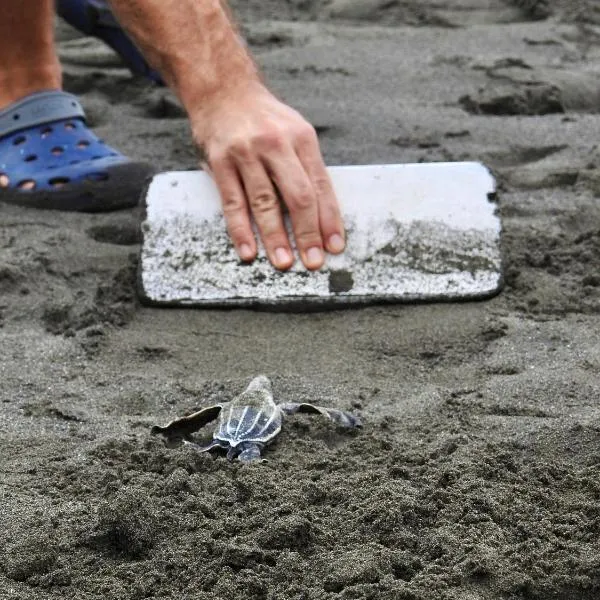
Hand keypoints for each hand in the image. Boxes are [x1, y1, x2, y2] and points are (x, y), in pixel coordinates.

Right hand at [190, 81, 344, 269]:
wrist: (222, 89)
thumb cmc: (264, 119)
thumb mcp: (294, 131)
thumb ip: (307, 167)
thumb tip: (323, 213)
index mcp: (302, 138)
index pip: (321, 186)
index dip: (330, 219)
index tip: (335, 246)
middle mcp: (276, 144)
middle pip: (298, 196)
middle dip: (307, 233)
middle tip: (313, 261)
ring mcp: (246, 153)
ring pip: (265, 203)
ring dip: (276, 237)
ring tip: (284, 262)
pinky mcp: (220, 161)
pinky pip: (233, 202)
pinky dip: (241, 230)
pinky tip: (248, 251)